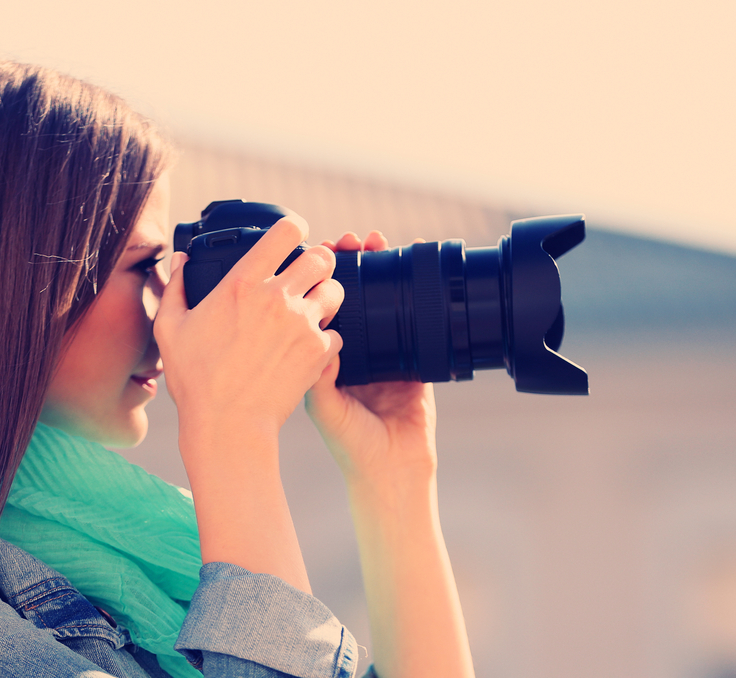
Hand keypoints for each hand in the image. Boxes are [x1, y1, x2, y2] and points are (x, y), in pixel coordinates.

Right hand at [156, 215, 343, 456]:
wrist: (227, 424)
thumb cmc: (195, 380)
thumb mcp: (171, 328)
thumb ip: (175, 287)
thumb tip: (181, 259)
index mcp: (243, 283)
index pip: (286, 232)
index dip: (294, 228)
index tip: (294, 234)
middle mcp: (278, 297)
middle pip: (321, 257)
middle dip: (318, 262)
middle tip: (310, 274)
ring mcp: (302, 324)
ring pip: (336, 291)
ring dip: (326, 296)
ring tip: (312, 309)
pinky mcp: (319, 351)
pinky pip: (338, 332)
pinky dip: (328, 337)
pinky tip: (311, 346)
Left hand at [305, 232, 436, 484]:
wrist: (394, 473)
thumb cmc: (351, 448)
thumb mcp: (325, 409)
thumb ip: (320, 377)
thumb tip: (318, 340)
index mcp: (327, 360)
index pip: (321, 307)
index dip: (320, 279)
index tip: (320, 252)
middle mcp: (355, 353)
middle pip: (353, 296)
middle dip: (353, 265)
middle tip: (352, 240)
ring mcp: (386, 355)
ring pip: (384, 301)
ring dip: (383, 271)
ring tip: (380, 242)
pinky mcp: (415, 361)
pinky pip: (417, 321)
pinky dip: (417, 295)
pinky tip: (416, 272)